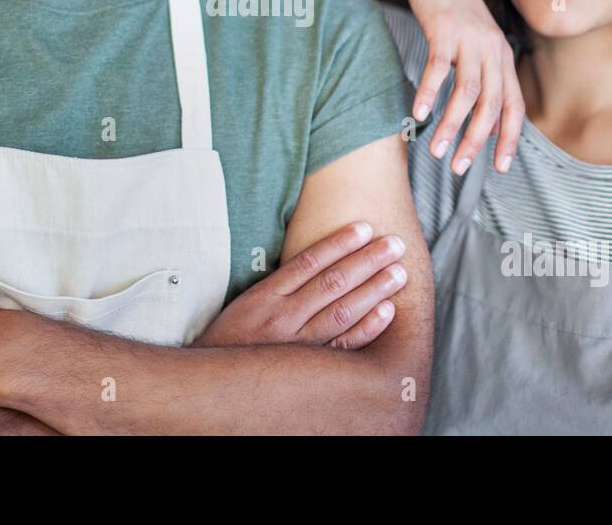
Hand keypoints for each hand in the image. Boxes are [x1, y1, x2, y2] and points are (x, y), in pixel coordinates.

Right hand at [192, 222, 406, 349]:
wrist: (212, 384)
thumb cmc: (232, 339)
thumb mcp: (247, 303)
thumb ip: (279, 285)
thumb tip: (317, 259)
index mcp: (265, 296)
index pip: (309, 261)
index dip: (340, 243)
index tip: (365, 228)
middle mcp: (283, 318)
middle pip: (333, 282)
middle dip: (367, 261)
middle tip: (395, 245)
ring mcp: (297, 344)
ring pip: (343, 311)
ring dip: (374, 290)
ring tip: (398, 273)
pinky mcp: (308, 367)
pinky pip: (343, 346)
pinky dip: (367, 328)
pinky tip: (387, 312)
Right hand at [401, 0, 523, 175]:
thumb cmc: (454, 13)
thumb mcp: (478, 45)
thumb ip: (487, 80)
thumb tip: (492, 126)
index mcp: (503, 57)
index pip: (514, 106)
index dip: (510, 138)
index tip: (499, 167)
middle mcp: (492, 50)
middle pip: (491, 104)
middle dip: (476, 140)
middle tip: (459, 167)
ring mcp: (470, 39)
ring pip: (466, 91)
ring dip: (451, 124)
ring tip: (435, 149)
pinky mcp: (444, 30)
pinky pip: (437, 68)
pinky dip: (428, 93)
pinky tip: (418, 113)